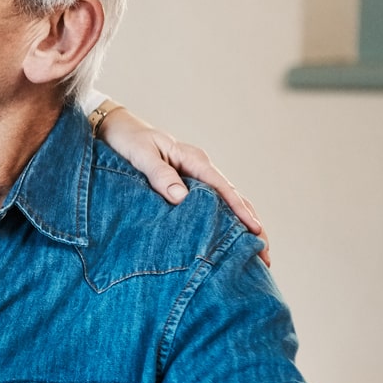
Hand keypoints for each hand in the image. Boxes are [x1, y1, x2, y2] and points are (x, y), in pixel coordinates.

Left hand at [94, 107, 268, 266]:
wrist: (116, 128)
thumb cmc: (128, 139)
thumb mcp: (141, 155)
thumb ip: (160, 174)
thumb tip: (181, 198)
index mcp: (194, 159)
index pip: (224, 189)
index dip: (241, 211)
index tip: (255, 231)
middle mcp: (200, 168)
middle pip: (234, 198)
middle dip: (252, 225)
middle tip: (266, 255)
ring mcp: (195, 177)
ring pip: (226, 203)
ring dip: (242, 226)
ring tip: (257, 254)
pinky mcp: (186, 185)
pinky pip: (211, 204)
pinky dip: (224, 221)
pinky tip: (229, 239)